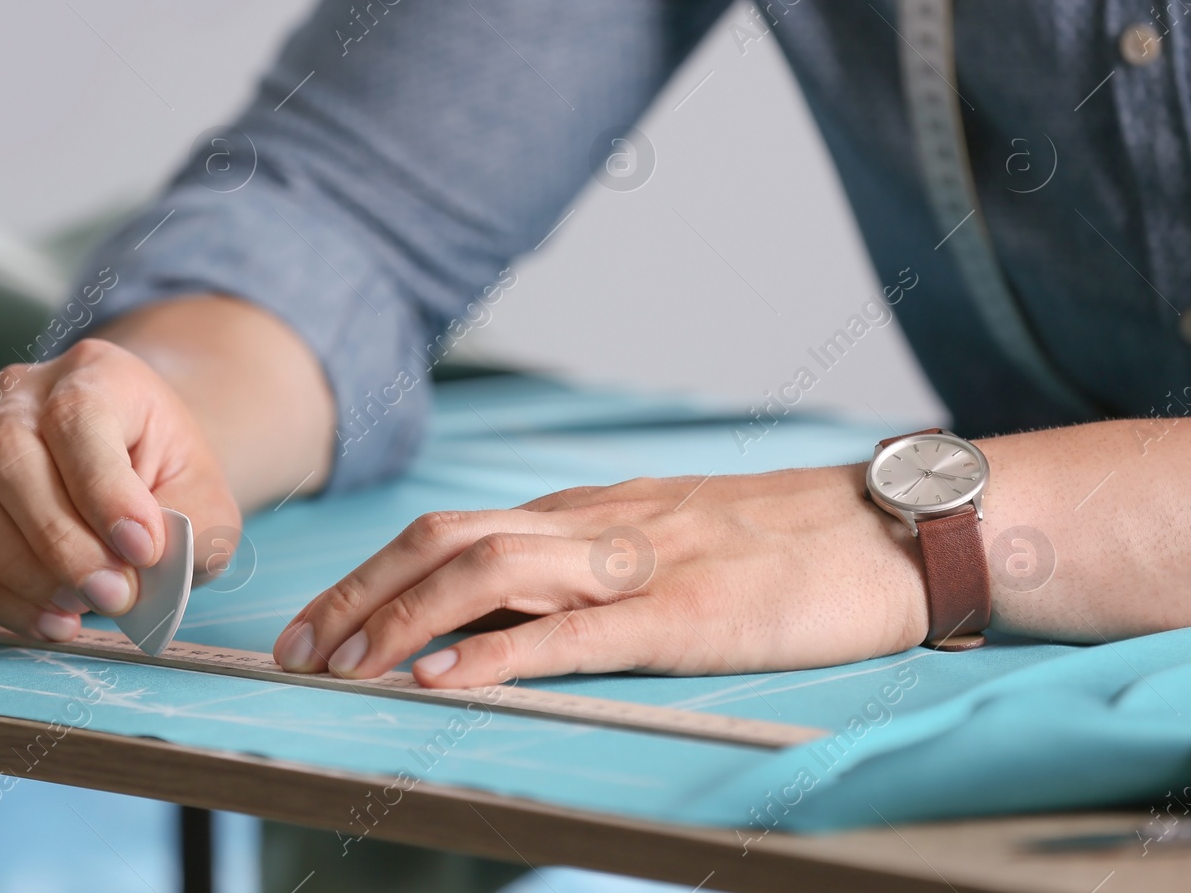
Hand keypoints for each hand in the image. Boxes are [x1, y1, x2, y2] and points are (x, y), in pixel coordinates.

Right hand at [0, 338, 239, 642]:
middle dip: (62, 542)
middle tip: (114, 596)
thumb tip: (140, 577)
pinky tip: (48, 622)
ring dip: (21, 571)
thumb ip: (186, 530)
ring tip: (81, 610)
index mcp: (95, 373)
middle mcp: (20, 395)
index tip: (143, 550)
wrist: (141, 469)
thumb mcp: (204, 496)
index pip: (79, 417)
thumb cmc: (170, 479)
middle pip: (10, 456)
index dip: (106, 490)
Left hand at [272, 466, 928, 686]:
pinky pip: (573, 632)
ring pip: (489, 574)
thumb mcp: (669, 537)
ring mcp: (637, 563)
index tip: (318, 622)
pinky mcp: (686, 614)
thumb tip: (509, 612)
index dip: (371, 576)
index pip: (451, 530)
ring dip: (402, 622)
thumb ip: (592, 564)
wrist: (894, 528)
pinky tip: (448, 677)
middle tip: (296, 652)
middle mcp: (595, 524)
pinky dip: (498, 654)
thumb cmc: (786, 542)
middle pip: (444, 541)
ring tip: (345, 668)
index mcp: (586, 513)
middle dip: (357, 596)